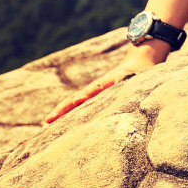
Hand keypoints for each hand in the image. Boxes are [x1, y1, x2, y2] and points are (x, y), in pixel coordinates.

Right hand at [44, 43, 165, 123]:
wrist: (138, 63)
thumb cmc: (141, 71)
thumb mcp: (140, 75)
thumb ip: (132, 77)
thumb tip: (124, 78)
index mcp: (108, 82)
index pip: (93, 90)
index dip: (84, 96)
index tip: (75, 101)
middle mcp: (96, 88)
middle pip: (75, 98)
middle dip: (62, 108)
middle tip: (47, 121)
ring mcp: (93, 92)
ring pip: (73, 102)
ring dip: (61, 112)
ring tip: (46, 124)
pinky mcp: (93, 96)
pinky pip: (78, 106)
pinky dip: (66, 113)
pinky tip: (56, 124)